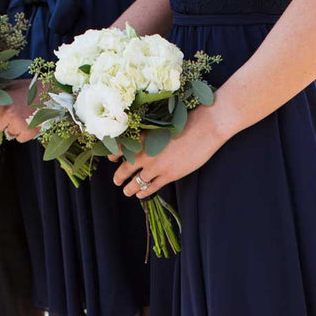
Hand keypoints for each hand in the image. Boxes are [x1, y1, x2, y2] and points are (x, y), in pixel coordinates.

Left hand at [0, 78, 39, 142]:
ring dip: (14, 127)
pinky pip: (20, 139)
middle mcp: (8, 114)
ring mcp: (19, 124)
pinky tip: (28, 123)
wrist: (50, 91)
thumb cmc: (29, 88)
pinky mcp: (30, 132)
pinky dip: (23, 134)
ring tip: (23, 117)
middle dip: (3, 121)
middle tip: (13, 114)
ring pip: (9, 133)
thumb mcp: (10, 86)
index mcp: (1, 102)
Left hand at [113, 106, 227, 197]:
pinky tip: (140, 195)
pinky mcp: (169, 175)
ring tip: (126, 191)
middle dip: (118, 176)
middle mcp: (145, 153)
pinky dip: (144, 192)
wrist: (205, 128)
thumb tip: (144, 140)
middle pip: (125, 169)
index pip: (119, 148)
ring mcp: (156, 166)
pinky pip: (151, 187)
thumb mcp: (162, 124)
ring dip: (129, 188)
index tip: (110, 158)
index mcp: (143, 137)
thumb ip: (150, 134)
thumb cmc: (186, 121)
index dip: (112, 154)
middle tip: (116, 181)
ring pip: (136, 182)